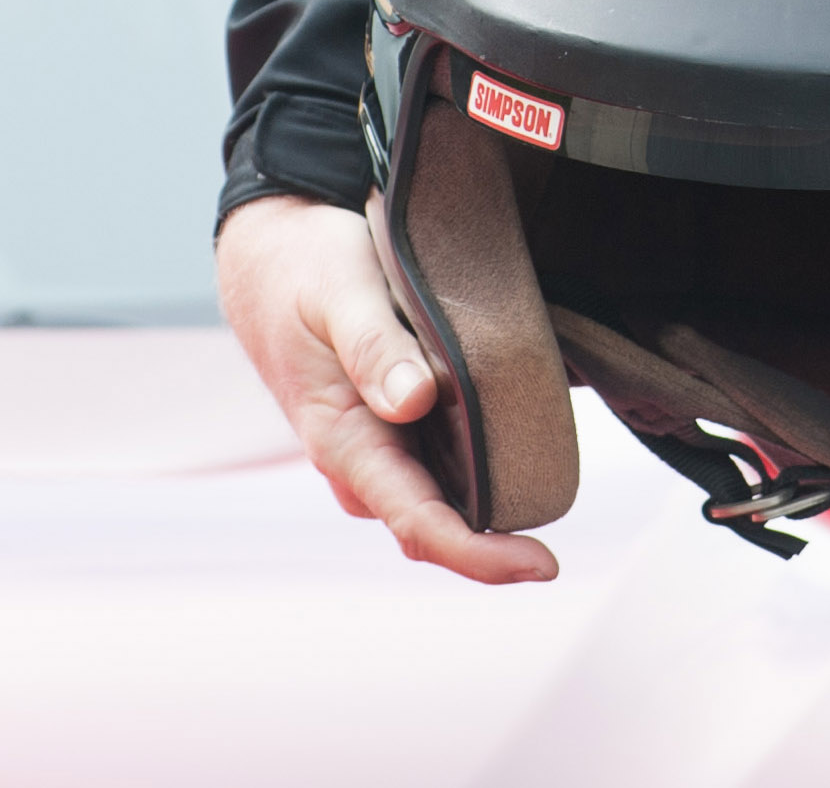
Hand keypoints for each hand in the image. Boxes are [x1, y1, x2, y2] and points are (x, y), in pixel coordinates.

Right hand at [216, 194, 559, 582]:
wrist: (269, 261)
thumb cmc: (305, 272)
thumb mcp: (340, 294)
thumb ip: (373, 348)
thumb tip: (414, 401)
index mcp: (342, 439)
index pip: (416, 521)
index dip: (479, 555)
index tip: (542, 567)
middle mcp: (358, 459)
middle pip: (433, 525)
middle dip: (493, 544)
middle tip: (560, 538)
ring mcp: (373, 449)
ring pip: (435, 501)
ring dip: (486, 507)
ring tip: (548, 483)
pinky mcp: (390, 428)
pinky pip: (436, 468)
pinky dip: (475, 470)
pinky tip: (518, 446)